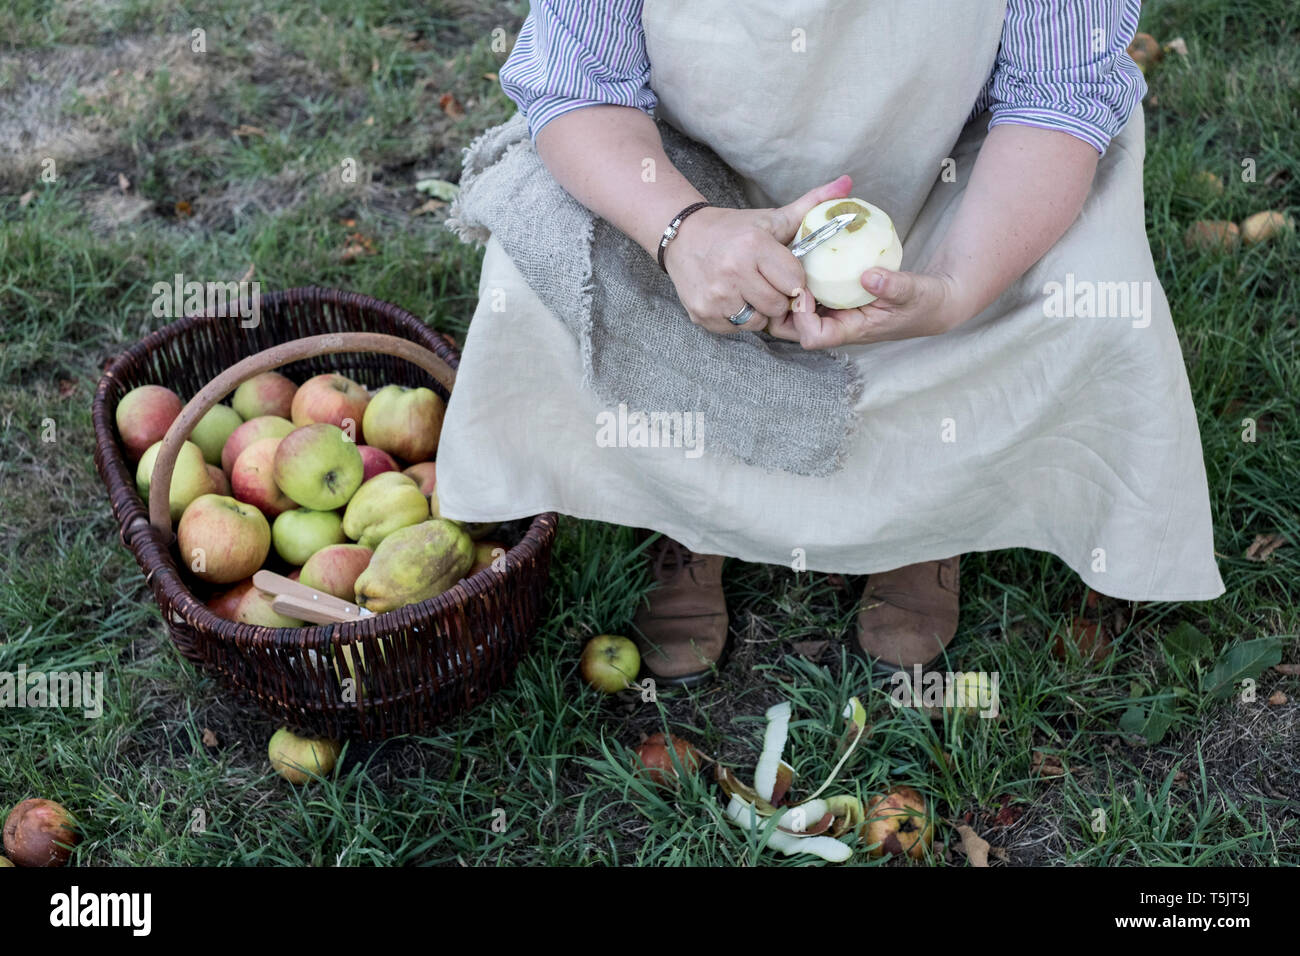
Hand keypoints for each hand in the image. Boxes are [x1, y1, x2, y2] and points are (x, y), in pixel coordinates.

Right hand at [662, 175, 852, 334]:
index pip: (794, 283)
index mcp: (753, 246)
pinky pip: (736, 329)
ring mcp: (716, 296)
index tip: (783, 272)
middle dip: (777, 298)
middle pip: (778, 306)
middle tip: (764, 282)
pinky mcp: (703, 314)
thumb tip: (848, 184)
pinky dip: (738, 318)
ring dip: (758, 311)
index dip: (793, 280)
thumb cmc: (734, 230)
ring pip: (758, 322)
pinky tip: (730, 298)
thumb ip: (811, 205)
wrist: (682, 237)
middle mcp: (732, 272)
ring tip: (747, 290)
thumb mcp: (772, 218)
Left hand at [767, 267, 971, 347]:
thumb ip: (894, 285)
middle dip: (784, 303)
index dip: (802, 317)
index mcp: (851, 330)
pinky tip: (805, 252)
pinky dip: (804, 276)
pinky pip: (811, 292)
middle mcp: (837, 324)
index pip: (813, 337)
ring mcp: (835, 312)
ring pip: (796, 309)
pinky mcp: (836, 298)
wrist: (932, 302)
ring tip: (792, 257)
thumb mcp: (914, 291)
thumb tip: (869, 276)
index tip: (806, 289)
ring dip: (790, 287)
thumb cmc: (924, 303)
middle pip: (793, 327)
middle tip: (788, 270)